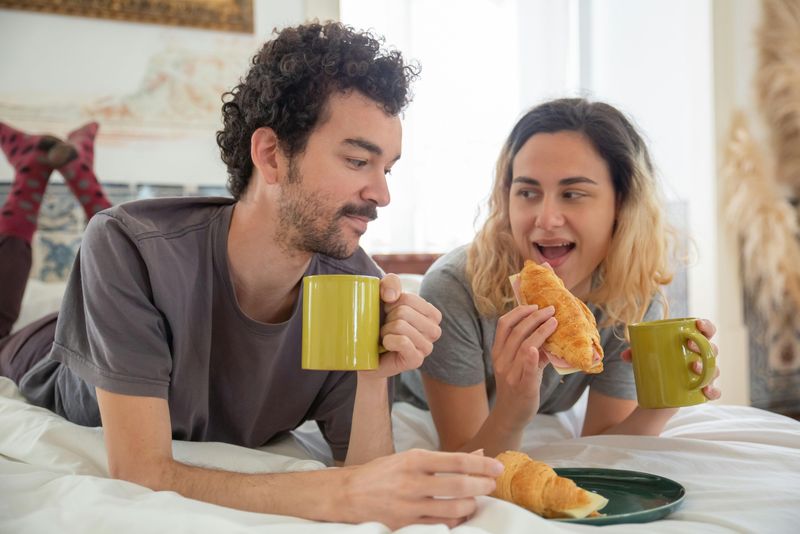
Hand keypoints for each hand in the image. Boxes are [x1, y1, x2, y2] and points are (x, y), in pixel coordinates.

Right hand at [338, 448, 503, 528]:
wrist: (348, 494)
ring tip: (475, 500)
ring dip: (471, 504)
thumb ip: (444, 460)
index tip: (497, 467)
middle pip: (459, 485)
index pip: (456, 461)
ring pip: (454, 508)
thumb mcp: (410, 458)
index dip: (482, 465)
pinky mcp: (405, 525)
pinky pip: (440, 525)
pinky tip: (460, 515)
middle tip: (492, 485)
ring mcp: (409, 505)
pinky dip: (456, 520)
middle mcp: (412, 481)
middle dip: (482, 485)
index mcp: (414, 460)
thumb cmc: (382, 474)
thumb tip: (478, 456)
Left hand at [369, 273, 441, 378]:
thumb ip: (391, 283)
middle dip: (387, 318)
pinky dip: (388, 341)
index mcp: (432, 314)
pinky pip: (402, 342)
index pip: (408, 299)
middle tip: (386, 328)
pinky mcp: (416, 360)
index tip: (388, 313)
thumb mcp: (383, 295)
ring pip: (401, 326)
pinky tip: (386, 345)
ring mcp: (427, 347)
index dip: (390, 304)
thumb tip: (391, 296)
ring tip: (385, 338)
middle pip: (404, 312)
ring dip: (385, 331)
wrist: (367, 352)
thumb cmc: (379, 323)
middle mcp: (434, 330)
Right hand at [491, 304, 556, 425]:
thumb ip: (529, 349)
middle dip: (534, 317)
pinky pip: (527, 370)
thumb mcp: (516, 365)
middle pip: (516, 332)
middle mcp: (502, 361)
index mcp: (498, 353)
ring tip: (554, 321)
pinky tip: (537, 348)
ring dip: (540, 331)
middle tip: (550, 309)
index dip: (518, 312)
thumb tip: (547, 331)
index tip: (533, 305)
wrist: (510, 416)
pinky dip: (531, 358)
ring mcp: (511, 375)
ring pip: (524, 346)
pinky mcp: (523, 387)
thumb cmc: (516, 388)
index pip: (504, 325)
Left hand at [621, 318, 720, 400]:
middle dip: (704, 346)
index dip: (706, 325)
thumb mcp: (644, 357)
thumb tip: (624, 355)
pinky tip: (705, 391)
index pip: (706, 331)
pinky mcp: (703, 390)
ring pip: (713, 369)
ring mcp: (705, 374)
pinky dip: (713, 391)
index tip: (697, 324)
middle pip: (712, 349)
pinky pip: (715, 391)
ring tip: (693, 367)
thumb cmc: (656, 365)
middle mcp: (703, 357)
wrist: (658, 392)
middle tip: (689, 345)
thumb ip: (634, 353)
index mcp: (693, 343)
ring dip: (707, 367)